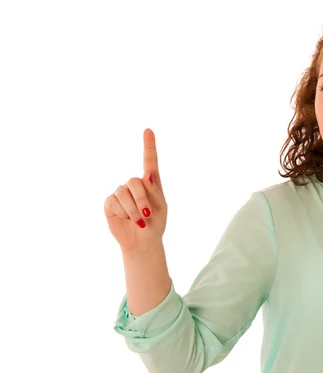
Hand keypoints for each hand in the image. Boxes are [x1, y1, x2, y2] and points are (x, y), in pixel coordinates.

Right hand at [104, 128, 167, 251]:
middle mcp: (135, 185)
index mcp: (151, 183)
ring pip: (123, 192)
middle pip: (135, 181)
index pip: (149, 161)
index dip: (149, 146)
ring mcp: (121, 192)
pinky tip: (127, 219)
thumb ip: (154, 192)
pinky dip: (123, 212)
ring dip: (132, 209)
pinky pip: (114, 201)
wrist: (143, 241)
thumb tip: (146, 175)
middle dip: (141, 199)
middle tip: (146, 214)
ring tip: (138, 220)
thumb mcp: (161, 208)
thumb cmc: (155, 224)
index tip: (148, 130)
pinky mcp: (111, 202)